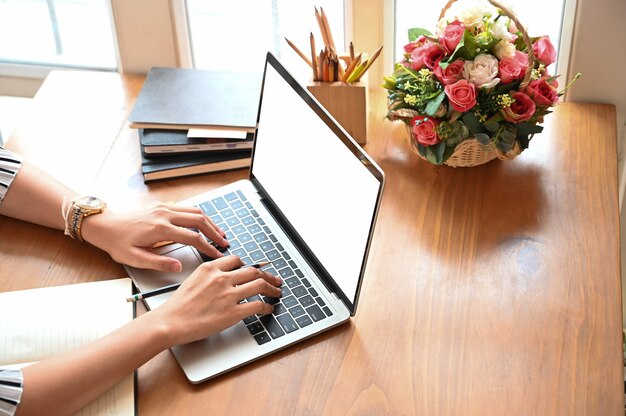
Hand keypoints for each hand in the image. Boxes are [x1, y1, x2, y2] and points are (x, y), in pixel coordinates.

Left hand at [81, 202, 227, 271]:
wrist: (105, 225)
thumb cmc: (118, 243)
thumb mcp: (135, 259)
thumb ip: (159, 263)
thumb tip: (179, 267)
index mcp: (160, 229)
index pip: (192, 237)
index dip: (208, 247)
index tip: (217, 254)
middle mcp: (165, 214)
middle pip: (199, 220)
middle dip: (214, 232)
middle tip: (225, 243)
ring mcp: (164, 207)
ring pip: (195, 211)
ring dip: (209, 222)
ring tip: (219, 233)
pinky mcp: (162, 205)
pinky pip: (186, 208)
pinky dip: (199, 216)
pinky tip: (204, 224)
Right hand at [152, 256, 282, 345]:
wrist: (170, 322)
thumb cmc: (178, 306)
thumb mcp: (193, 280)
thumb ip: (210, 275)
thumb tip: (225, 278)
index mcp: (210, 268)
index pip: (237, 260)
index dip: (249, 266)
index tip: (256, 270)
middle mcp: (221, 278)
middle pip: (253, 271)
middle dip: (268, 275)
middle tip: (275, 279)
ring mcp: (229, 294)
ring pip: (259, 285)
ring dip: (272, 288)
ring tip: (277, 292)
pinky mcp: (233, 312)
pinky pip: (257, 305)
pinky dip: (267, 306)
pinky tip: (269, 308)